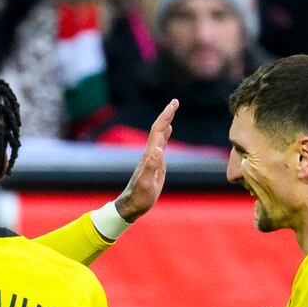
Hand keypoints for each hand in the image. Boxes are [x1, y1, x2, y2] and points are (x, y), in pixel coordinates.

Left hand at [114, 99, 177, 221]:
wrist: (132, 205)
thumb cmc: (139, 197)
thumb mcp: (146, 184)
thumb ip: (151, 167)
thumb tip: (157, 149)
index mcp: (149, 156)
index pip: (158, 131)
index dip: (165, 117)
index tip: (173, 104)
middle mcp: (150, 154)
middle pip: (158, 130)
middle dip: (166, 115)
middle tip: (175, 102)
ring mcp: (152, 158)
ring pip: (159, 135)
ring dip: (166, 122)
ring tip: (172, 111)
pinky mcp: (155, 164)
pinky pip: (161, 144)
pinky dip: (165, 135)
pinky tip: (168, 131)